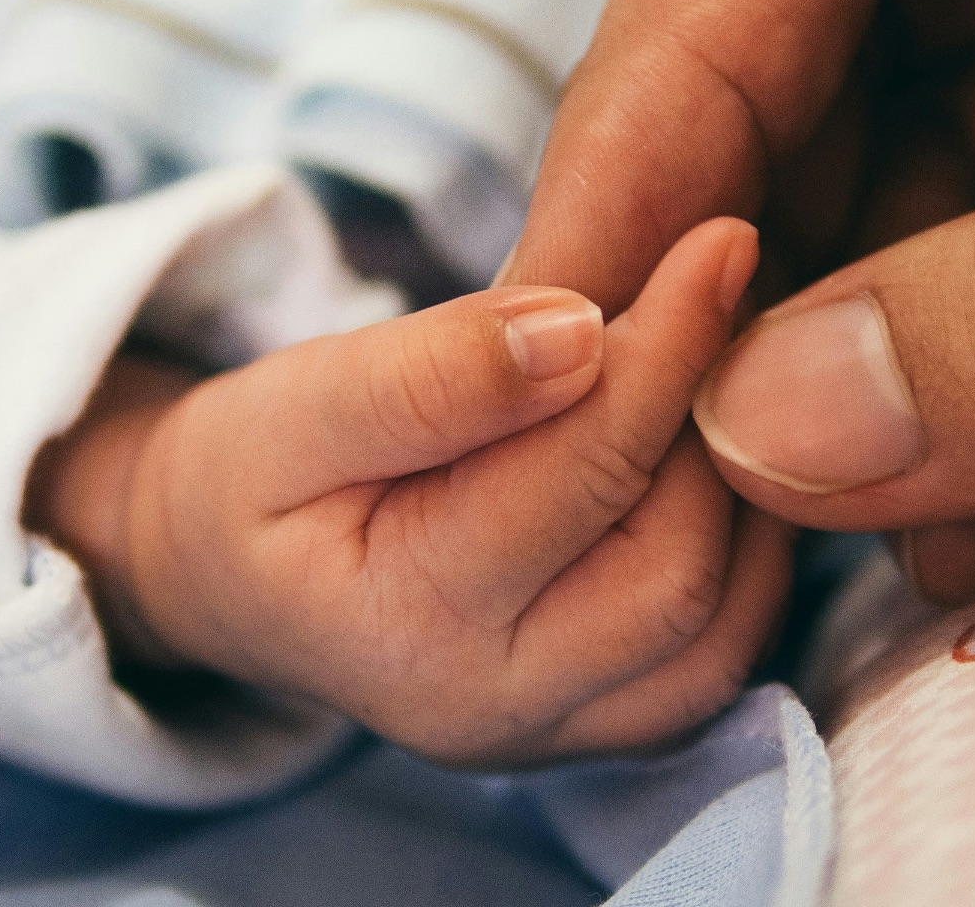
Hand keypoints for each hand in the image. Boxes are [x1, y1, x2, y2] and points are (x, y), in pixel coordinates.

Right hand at [28, 219, 791, 765]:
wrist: (228, 577)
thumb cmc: (253, 478)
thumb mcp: (297, 404)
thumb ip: (429, 374)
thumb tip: (581, 332)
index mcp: (405, 625)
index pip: (582, 474)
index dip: (666, 347)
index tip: (720, 240)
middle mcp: (493, 709)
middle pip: (675, 568)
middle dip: (714, 425)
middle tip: (722, 304)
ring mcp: (555, 735)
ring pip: (723, 623)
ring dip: (746, 489)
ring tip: (717, 371)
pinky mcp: (601, 729)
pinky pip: (722, 653)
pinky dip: (746, 550)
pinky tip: (713, 455)